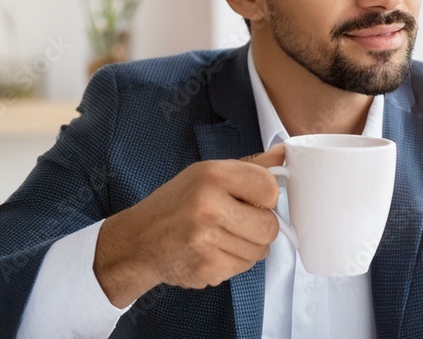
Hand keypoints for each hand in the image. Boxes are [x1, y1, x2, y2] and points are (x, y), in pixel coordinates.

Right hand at [93, 144, 285, 307]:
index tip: (252, 199)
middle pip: (270, 225)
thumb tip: (284, 153)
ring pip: (260, 250)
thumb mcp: (209, 174)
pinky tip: (213, 251)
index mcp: (213, 175)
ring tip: (222, 236)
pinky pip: (243, 268)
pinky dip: (234, 262)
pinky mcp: (206, 268)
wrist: (138, 241)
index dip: (266, 196)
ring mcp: (206, 240)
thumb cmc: (177, 204)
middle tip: (238, 221)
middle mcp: (208, 206)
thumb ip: (251, 167)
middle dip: (260, 226)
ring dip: (248, 246)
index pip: (270, 187)